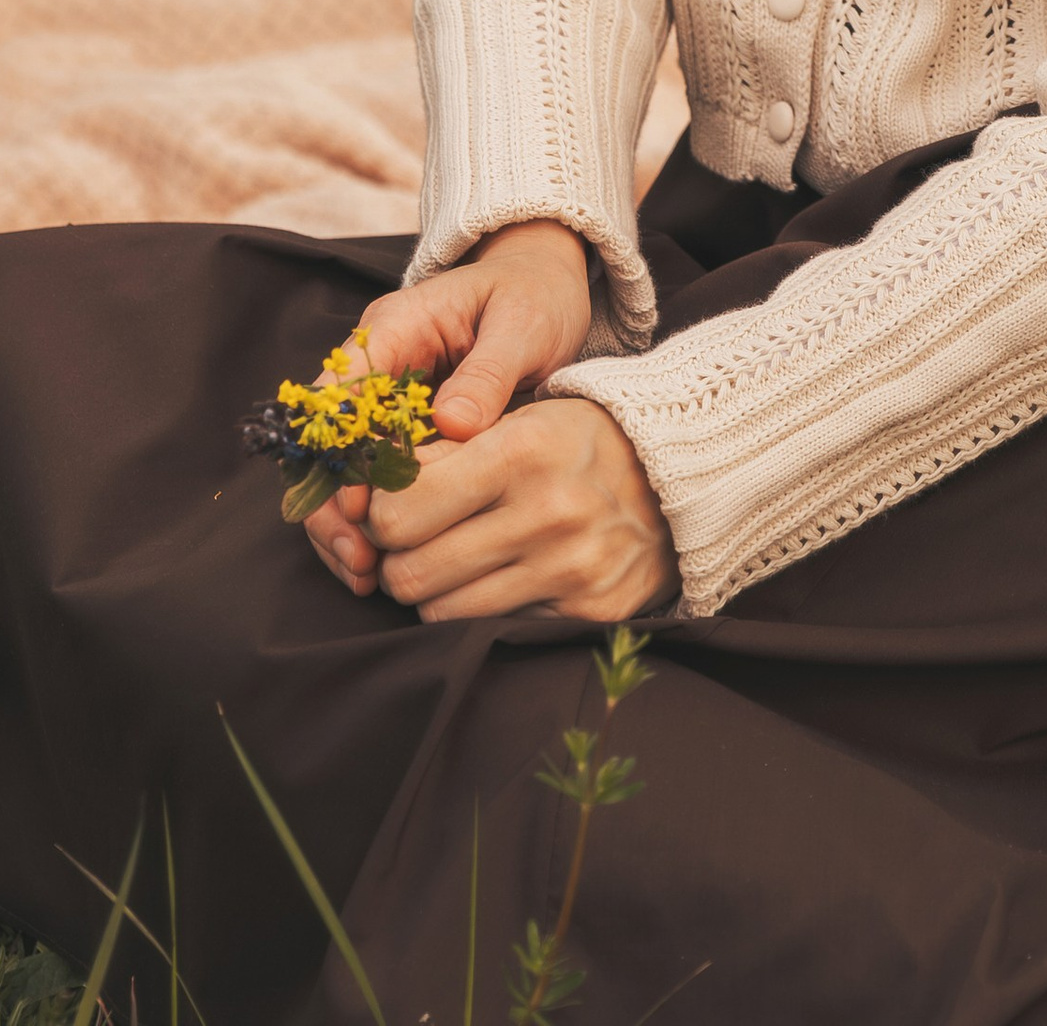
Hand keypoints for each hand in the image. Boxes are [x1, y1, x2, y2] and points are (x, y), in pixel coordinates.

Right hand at [304, 218, 595, 599]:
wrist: (545, 285)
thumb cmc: (533, 296)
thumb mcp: (522, 324)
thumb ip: (487, 371)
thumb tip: (453, 425)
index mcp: (394, 327)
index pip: (340, 394)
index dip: (339, 454)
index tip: (360, 508)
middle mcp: (376, 366)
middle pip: (327, 442)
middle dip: (332, 503)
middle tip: (361, 559)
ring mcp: (386, 400)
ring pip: (341, 470)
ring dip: (345, 523)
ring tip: (367, 574)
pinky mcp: (405, 430)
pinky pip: (374, 478)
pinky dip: (374, 519)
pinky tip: (384, 561)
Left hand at [365, 397, 680, 624]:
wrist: (677, 476)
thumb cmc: (579, 440)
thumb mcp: (519, 420)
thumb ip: (444, 451)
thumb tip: (369, 490)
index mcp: (522, 453)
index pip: (400, 512)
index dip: (379, 514)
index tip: (387, 506)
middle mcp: (546, 514)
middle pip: (411, 574)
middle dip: (397, 561)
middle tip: (413, 542)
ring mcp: (567, 571)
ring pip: (442, 613)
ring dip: (434, 590)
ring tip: (453, 559)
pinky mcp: (584, 613)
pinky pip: (492, 628)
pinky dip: (481, 608)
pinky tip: (500, 576)